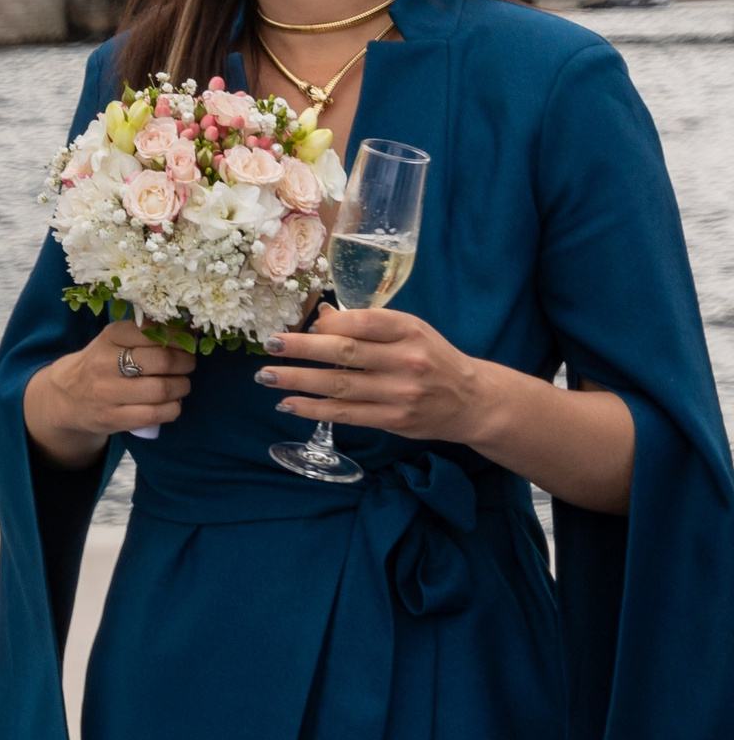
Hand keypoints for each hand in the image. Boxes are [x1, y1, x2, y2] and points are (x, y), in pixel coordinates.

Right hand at [23, 317, 195, 465]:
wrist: (65, 397)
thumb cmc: (99, 364)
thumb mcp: (113, 341)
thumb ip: (145, 334)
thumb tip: (189, 329)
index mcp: (109, 337)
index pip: (151, 332)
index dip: (178, 336)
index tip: (189, 340)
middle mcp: (105, 363)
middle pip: (162, 361)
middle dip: (185, 362)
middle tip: (188, 364)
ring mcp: (107, 393)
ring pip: (161, 389)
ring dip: (182, 386)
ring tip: (181, 384)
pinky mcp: (112, 418)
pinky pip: (155, 414)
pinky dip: (173, 408)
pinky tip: (171, 403)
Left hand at [254, 306, 489, 439]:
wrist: (473, 400)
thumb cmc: (432, 358)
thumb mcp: (410, 331)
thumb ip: (370, 325)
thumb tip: (319, 319)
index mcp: (410, 331)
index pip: (363, 322)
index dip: (329, 322)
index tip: (303, 324)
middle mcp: (406, 361)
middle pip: (345, 352)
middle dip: (301, 349)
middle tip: (269, 344)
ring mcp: (400, 394)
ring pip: (340, 385)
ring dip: (297, 381)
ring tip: (265, 376)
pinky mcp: (394, 420)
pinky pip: (346, 414)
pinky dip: (314, 409)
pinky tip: (289, 403)